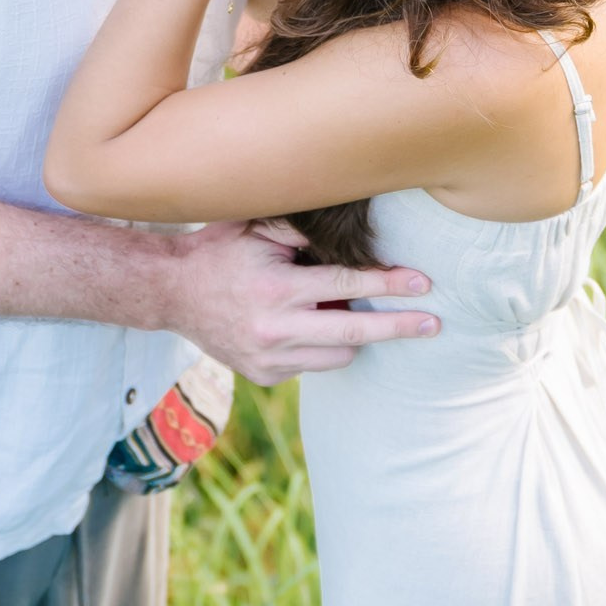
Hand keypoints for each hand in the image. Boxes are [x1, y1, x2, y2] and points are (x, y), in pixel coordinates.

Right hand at [163, 220, 437, 384]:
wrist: (171, 293)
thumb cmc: (220, 250)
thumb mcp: (257, 228)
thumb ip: (303, 233)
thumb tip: (356, 233)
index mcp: (276, 289)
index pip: (347, 287)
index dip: (389, 284)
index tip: (424, 284)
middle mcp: (274, 329)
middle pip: (354, 334)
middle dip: (399, 328)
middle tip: (435, 324)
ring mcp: (268, 359)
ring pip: (337, 357)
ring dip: (352, 338)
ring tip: (344, 313)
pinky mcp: (264, 377)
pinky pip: (311, 365)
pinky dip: (318, 347)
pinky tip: (301, 325)